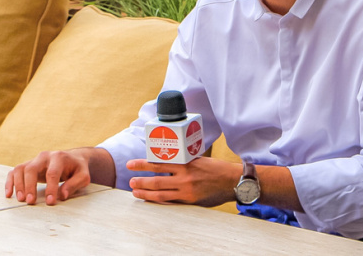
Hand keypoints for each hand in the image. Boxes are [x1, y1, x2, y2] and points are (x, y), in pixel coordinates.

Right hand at [5, 149, 91, 205]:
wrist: (73, 158)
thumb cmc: (78, 169)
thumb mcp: (83, 176)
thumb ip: (74, 184)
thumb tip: (62, 195)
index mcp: (59, 157)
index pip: (52, 173)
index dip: (51, 188)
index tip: (50, 202)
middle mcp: (44, 157)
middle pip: (32, 168)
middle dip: (30, 186)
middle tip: (30, 201)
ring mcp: (34, 160)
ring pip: (20, 169)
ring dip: (18, 184)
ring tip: (21, 199)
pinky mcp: (28, 165)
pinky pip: (14, 171)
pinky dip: (10, 182)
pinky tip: (9, 194)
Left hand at [126, 157, 240, 206]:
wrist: (232, 181)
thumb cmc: (216, 168)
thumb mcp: (198, 160)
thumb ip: (183, 162)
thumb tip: (165, 163)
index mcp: (185, 163)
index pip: (158, 163)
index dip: (142, 164)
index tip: (131, 165)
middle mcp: (184, 177)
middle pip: (156, 181)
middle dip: (140, 182)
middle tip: (131, 182)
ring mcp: (187, 191)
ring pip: (161, 194)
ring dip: (146, 194)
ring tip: (136, 193)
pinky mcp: (190, 201)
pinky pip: (171, 202)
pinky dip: (160, 201)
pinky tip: (152, 201)